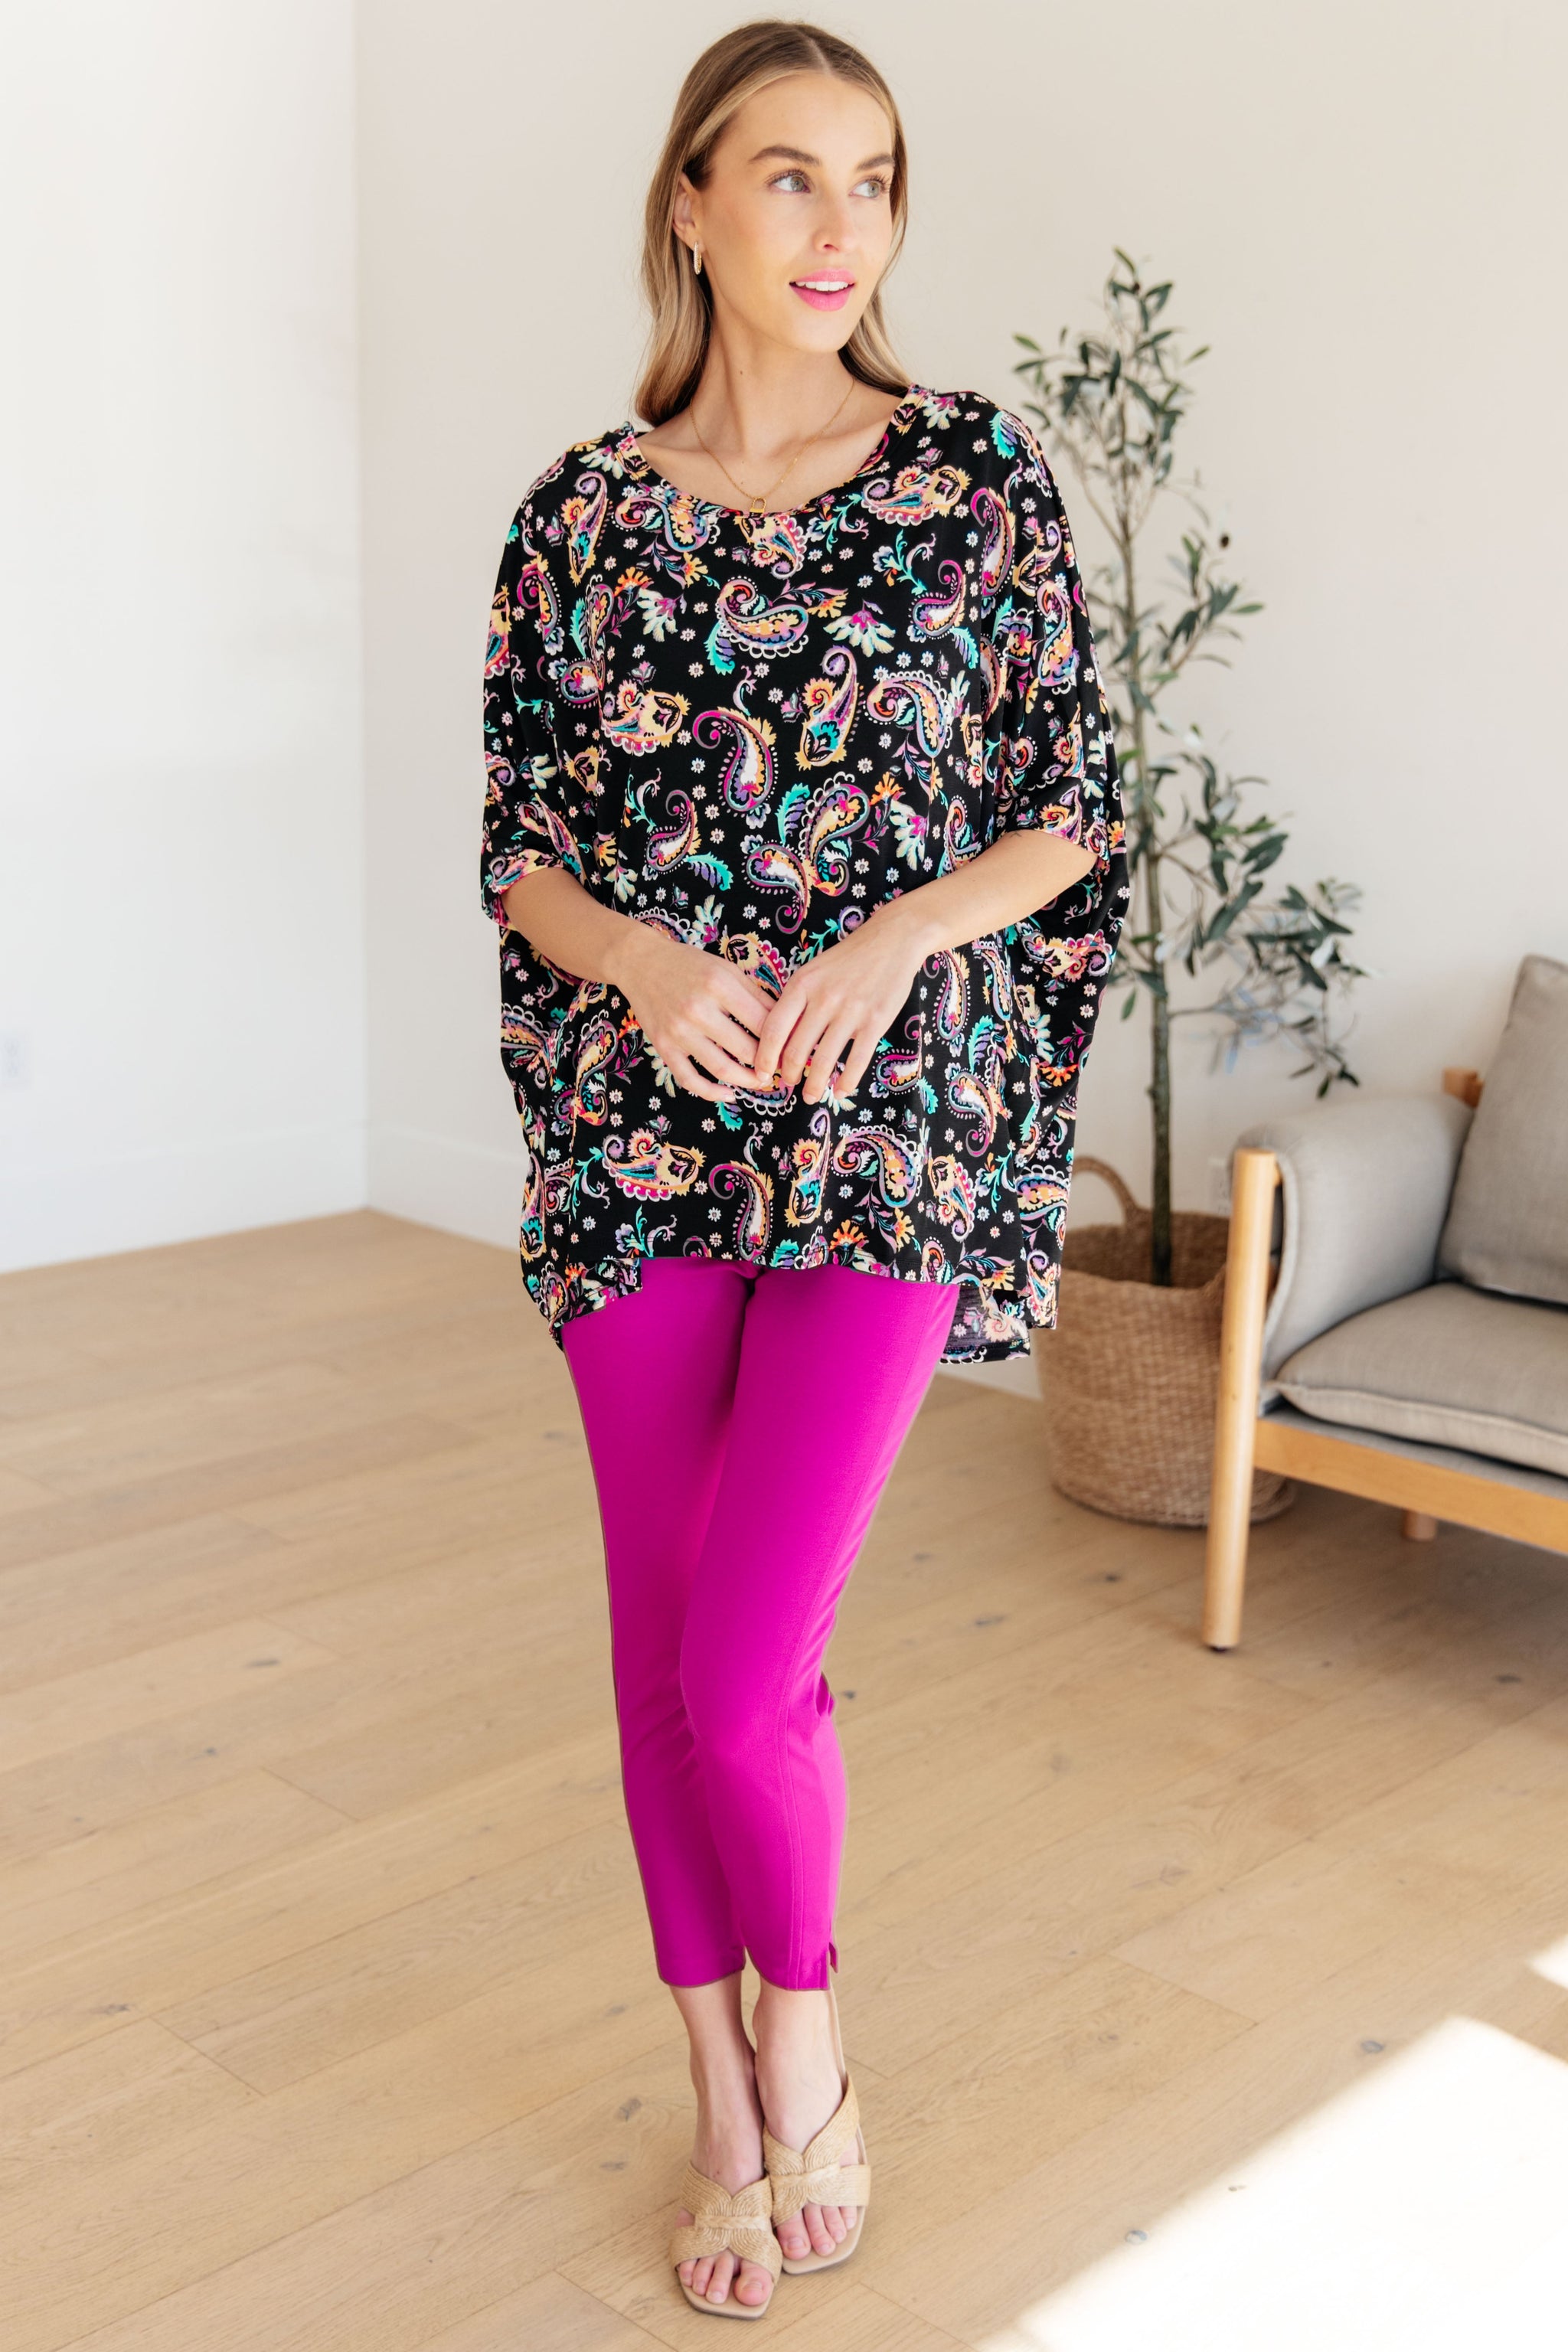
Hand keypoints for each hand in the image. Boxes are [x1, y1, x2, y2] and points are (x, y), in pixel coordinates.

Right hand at [613, 924, 774, 1104]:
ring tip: (760, 1081)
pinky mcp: (664, 1047)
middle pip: (747, 1049)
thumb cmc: (689, 964)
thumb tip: (786, 1024)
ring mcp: (679, 1031)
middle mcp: (699, 1009)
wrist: (641, 962)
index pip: (764, 1023)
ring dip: (748, 1081)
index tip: (791, 1048)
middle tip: (779, 1068)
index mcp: (720, 985)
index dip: (783, 1040)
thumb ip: (755, 994)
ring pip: (723, 1068)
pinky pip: (690, 1080)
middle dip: (768, 1064)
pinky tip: (729, 1093)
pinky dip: (712, 1093)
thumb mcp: (726, 969)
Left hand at [751, 906, 927, 1104]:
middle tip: (788, 1085)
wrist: (892, 940)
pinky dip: (847, 1082)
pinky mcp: (876, 1021)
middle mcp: (823, 999)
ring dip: (814, 1085)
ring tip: (810, 1095)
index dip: (765, 1057)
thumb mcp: (813, 970)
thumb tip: (779, 1039)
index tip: (761, 1074)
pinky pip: (857, 1061)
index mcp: (802, 984)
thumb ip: (796, 1000)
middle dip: (788, 1074)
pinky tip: (841, 1091)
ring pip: (824, 1061)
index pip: (774, 1029)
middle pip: (796, 1050)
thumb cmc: (848, 958)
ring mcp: (851, 1011)